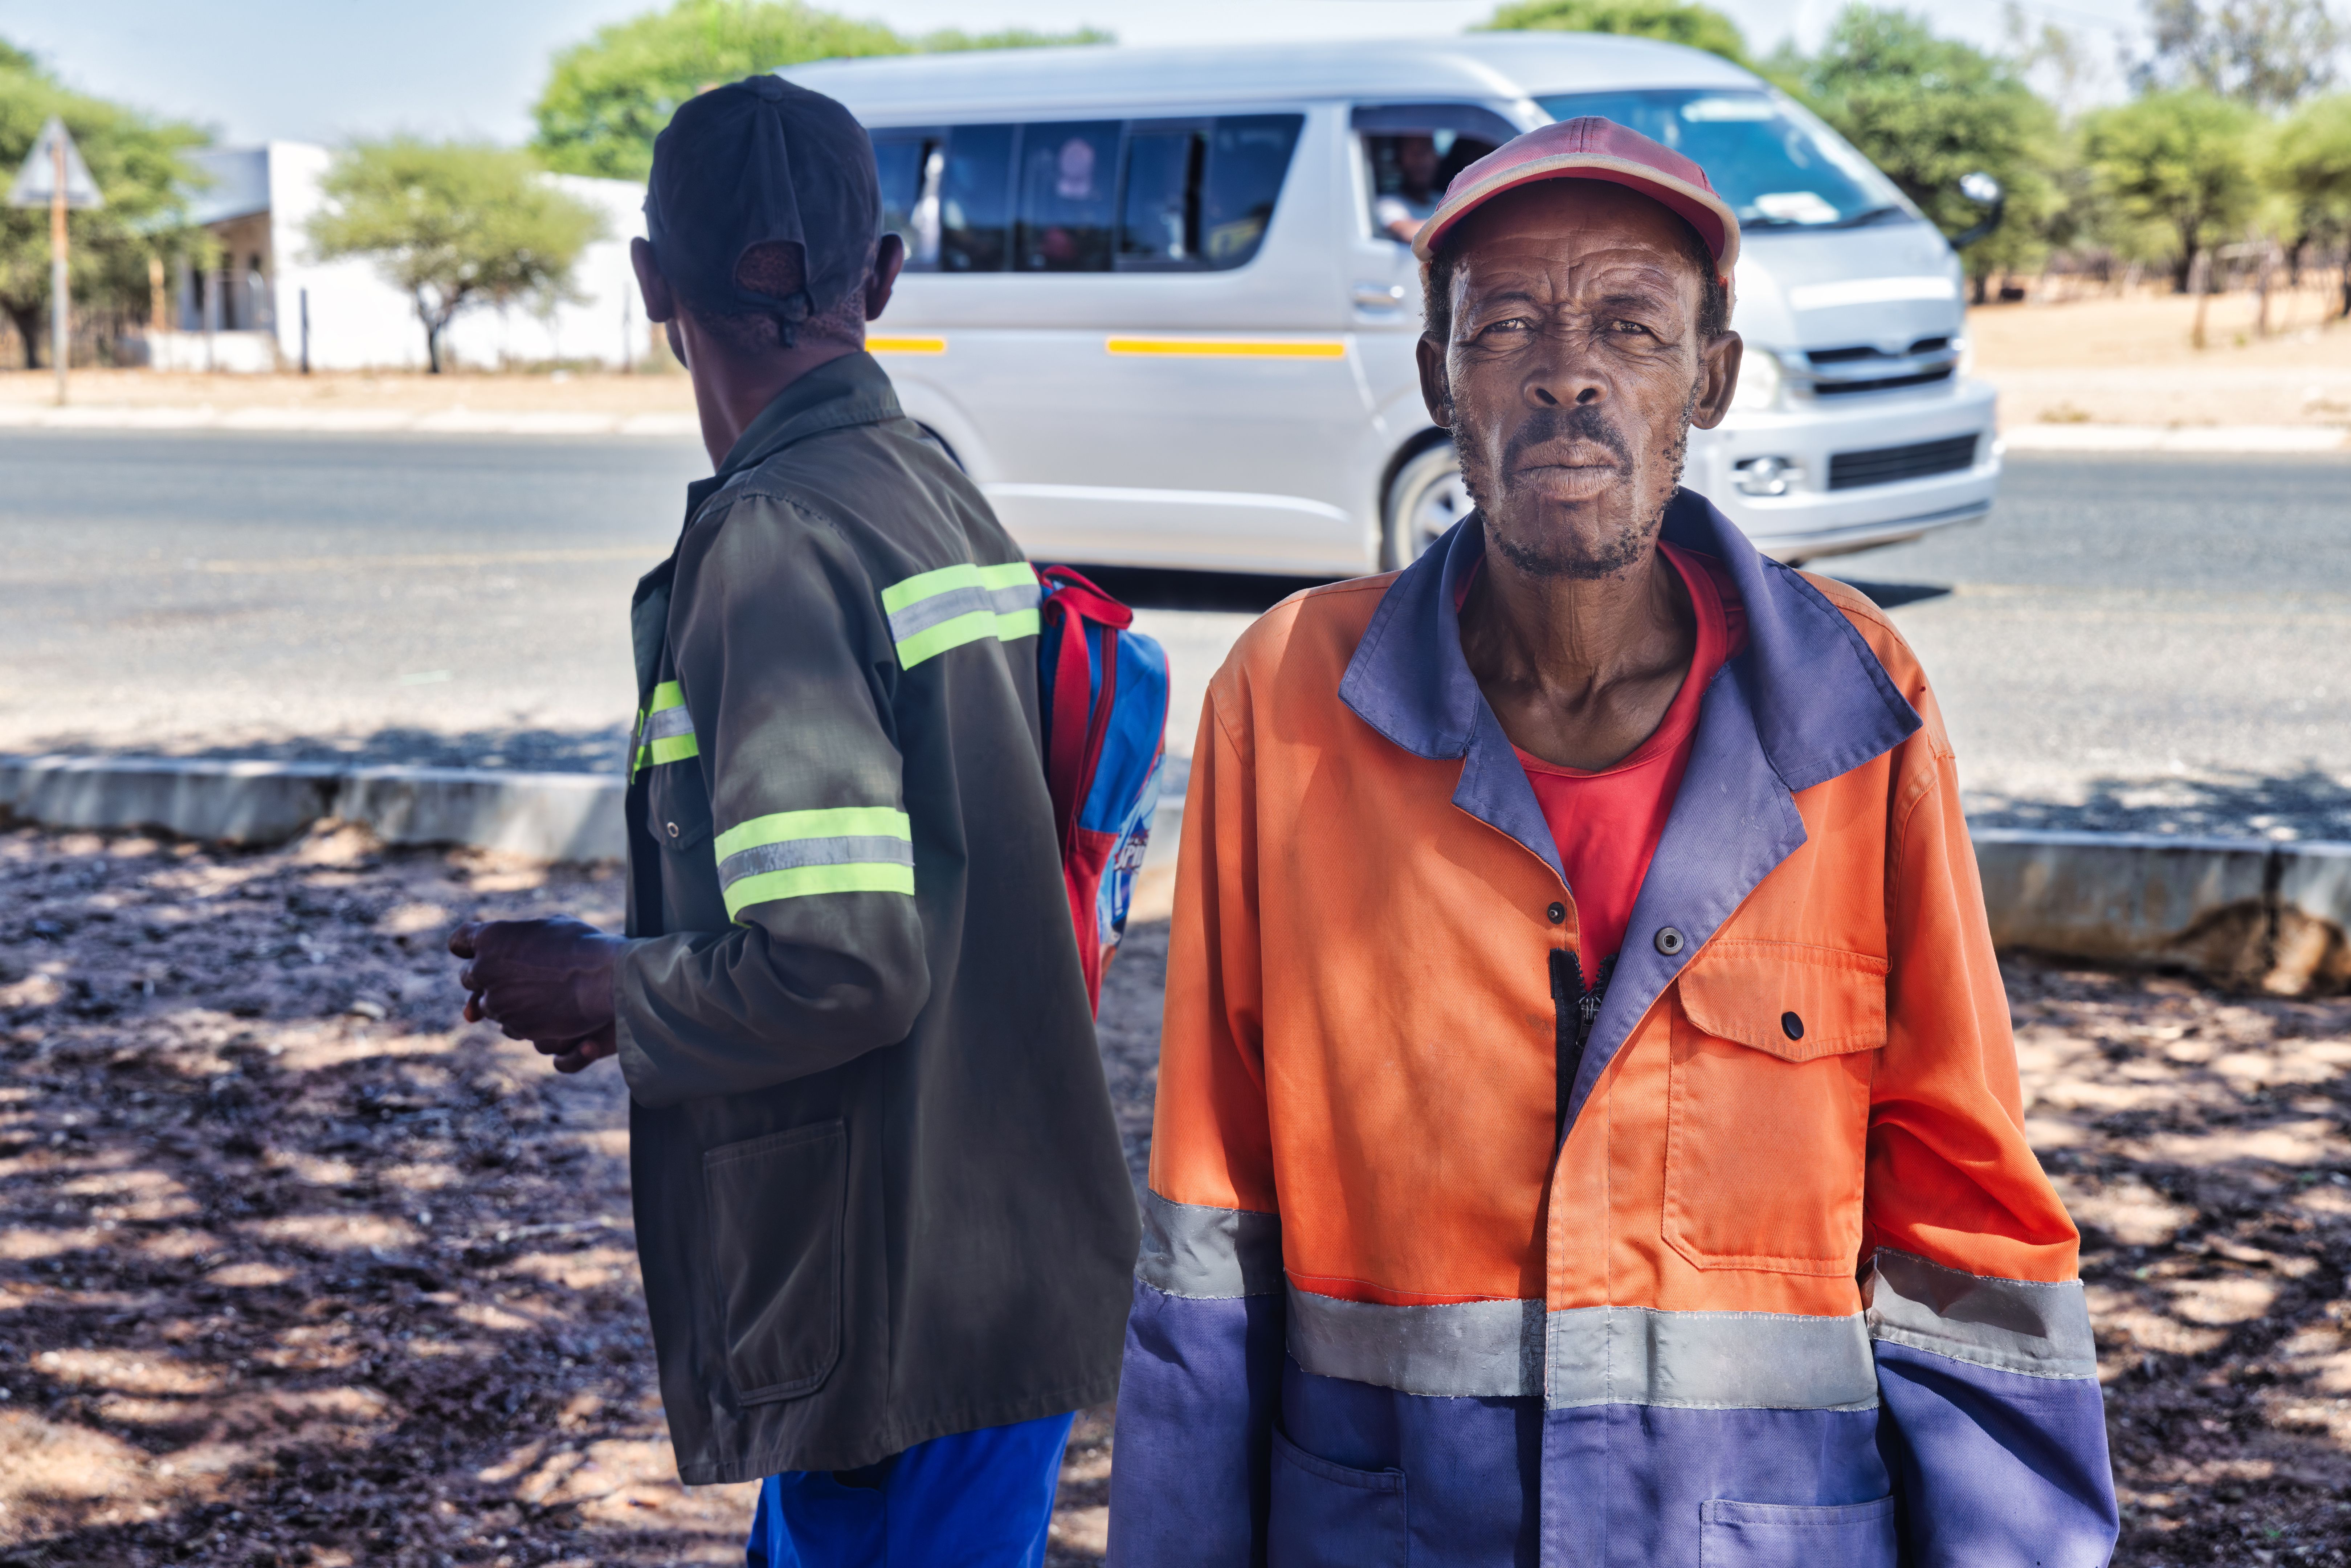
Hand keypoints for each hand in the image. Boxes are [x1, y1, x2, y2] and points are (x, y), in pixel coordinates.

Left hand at [448, 916, 628, 1073]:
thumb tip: (502, 959)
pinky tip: (548, 1009)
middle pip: (469, 978)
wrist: (607, 979)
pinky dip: (523, 1019)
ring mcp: (498, 1002)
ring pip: (488, 1006)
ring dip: (506, 1000)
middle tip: (515, 974)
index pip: (459, 941)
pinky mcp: (515, 1027)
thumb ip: (517, 941)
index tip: (481, 951)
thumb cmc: (582, 946)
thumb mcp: (548, 928)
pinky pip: (509, 1026)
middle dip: (487, 977)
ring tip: (539, 992)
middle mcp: (485, 971)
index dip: (469, 947)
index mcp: (490, 938)